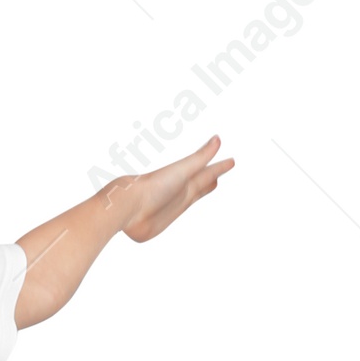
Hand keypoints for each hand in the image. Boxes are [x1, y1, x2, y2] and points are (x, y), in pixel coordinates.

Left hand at [106, 135, 234, 242]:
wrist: (128, 207)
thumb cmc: (153, 187)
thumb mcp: (181, 171)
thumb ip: (200, 157)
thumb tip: (218, 139)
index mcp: (186, 181)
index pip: (208, 173)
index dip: (219, 168)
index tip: (231, 161)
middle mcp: (180, 192)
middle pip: (201, 183)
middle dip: (211, 176)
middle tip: (221, 171)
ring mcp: (170, 207)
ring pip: (190, 197)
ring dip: (200, 191)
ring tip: (211, 185)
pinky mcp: (160, 222)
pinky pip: (173, 216)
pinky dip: (180, 210)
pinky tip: (179, 208)